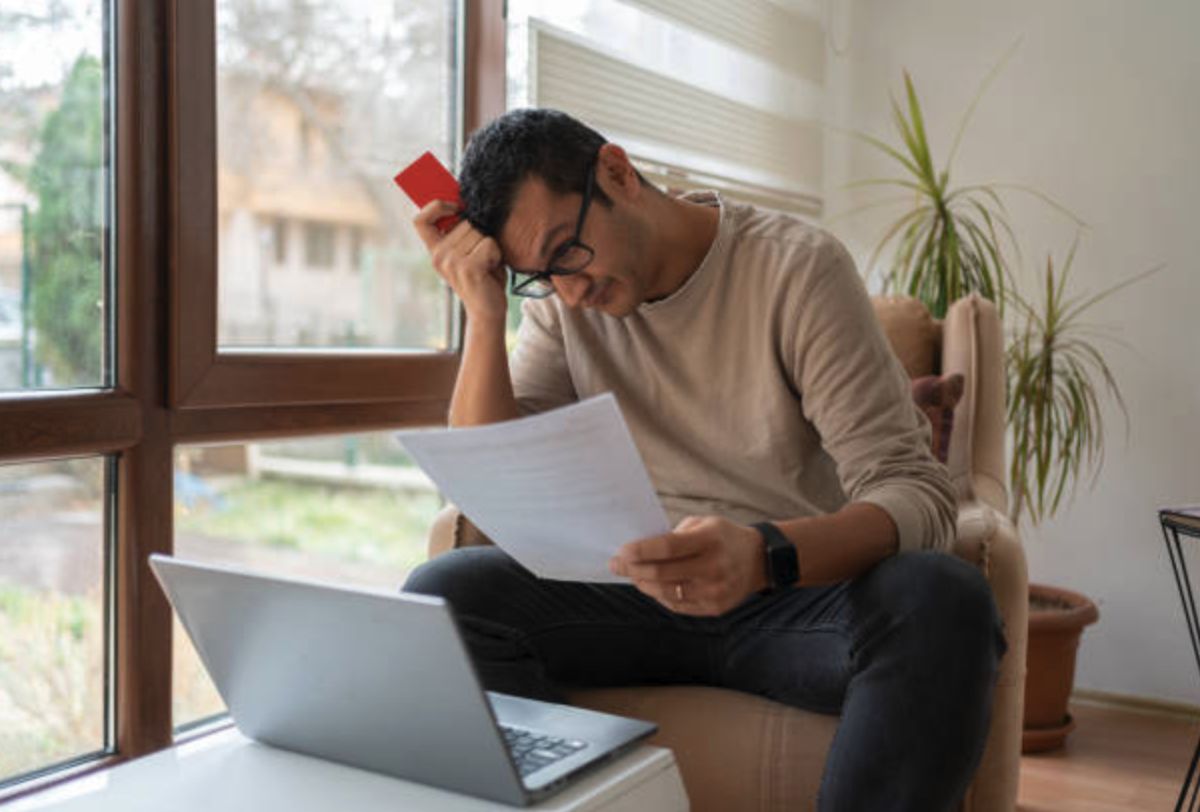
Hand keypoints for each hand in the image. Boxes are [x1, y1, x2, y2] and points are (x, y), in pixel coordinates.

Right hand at [413, 200, 507, 326]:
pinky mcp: (468, 267)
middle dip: (480, 235)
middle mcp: (438, 256)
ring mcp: (451, 262)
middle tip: (481, 257)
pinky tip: (491, 269)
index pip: (420, 220)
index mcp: (435, 250)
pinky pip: (488, 243)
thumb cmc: (483, 278)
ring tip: (486, 264)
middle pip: (464, 221)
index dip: (435, 206)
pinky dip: (496, 254)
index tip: (454, 207)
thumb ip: (462, 231)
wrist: (487, 311)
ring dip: (490, 246)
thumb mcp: (468, 251)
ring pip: (479, 232)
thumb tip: (464, 202)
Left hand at [609, 516, 769, 615]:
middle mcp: (713, 567)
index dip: (641, 551)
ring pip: (667, 593)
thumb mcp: (704, 523)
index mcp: (710, 540)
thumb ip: (674, 534)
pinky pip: (677, 605)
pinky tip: (650, 587)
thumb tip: (640, 549)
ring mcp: (714, 591)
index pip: (668, 547)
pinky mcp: (714, 608)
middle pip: (663, 573)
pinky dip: (659, 596)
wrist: (759, 560)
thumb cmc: (723, 537)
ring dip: (643, 584)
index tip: (622, 551)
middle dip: (634, 569)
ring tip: (632, 575)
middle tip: (616, 564)